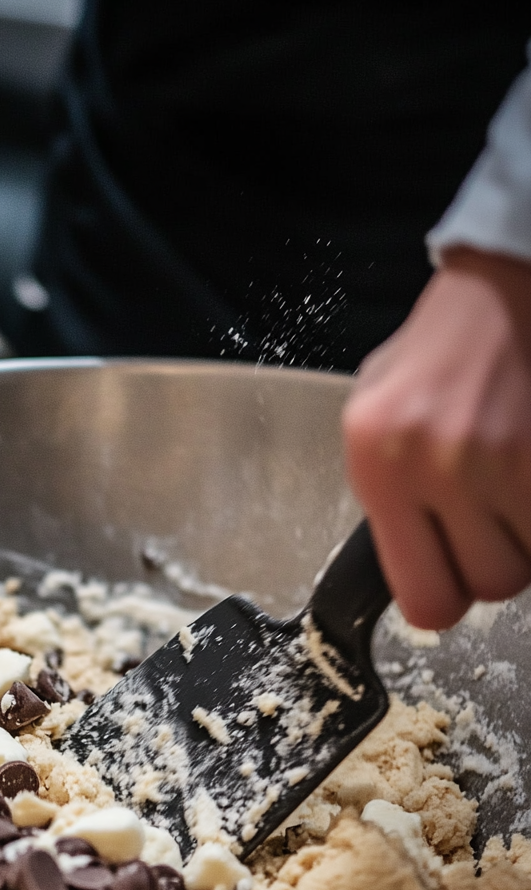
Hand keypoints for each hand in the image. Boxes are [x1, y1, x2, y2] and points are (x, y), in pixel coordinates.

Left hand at [343, 247, 530, 629]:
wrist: (495, 290)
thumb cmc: (432, 357)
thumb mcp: (373, 424)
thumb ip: (384, 498)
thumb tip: (407, 564)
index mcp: (378, 467)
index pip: (423, 599)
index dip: (443, 597)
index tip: (449, 580)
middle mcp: (436, 465)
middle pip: (488, 587)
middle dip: (491, 567)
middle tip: (486, 528)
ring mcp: (499, 457)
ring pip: (529, 562)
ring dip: (523, 538)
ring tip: (508, 492)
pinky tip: (525, 471)